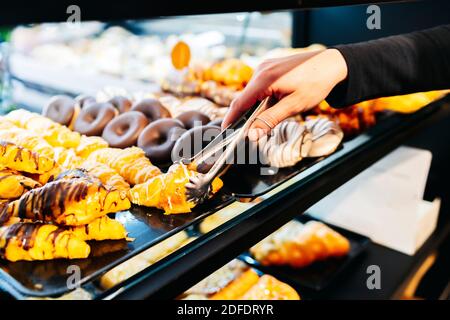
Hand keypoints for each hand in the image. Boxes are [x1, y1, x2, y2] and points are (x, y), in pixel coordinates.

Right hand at [222, 49, 347, 140]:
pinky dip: (261, 100)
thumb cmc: (316, 83)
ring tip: (260, 124)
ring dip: (254, 109)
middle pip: (244, 98)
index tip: (225, 132)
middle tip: (244, 134)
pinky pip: (260, 87)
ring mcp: (265, 67)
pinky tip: (269, 109)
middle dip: (243, 117)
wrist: (332, 64)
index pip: (240, 102)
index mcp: (264, 79)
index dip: (231, 118)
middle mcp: (261, 70)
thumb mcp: (293, 106)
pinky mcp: (271, 68)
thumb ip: (270, 120)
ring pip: (252, 93)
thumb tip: (252, 135)